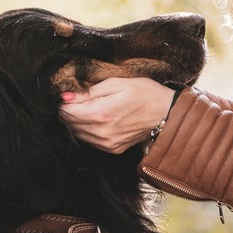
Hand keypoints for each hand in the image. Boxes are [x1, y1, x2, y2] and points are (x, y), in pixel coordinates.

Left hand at [59, 77, 174, 153]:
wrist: (166, 113)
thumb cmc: (144, 93)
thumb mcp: (117, 83)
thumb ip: (89, 91)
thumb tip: (66, 97)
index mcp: (101, 113)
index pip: (67, 112)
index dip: (65, 101)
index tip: (71, 94)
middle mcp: (102, 132)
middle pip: (70, 123)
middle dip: (70, 111)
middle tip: (81, 99)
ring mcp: (107, 144)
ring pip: (78, 133)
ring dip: (78, 121)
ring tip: (91, 108)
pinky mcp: (113, 149)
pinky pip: (90, 141)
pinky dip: (89, 130)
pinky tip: (99, 119)